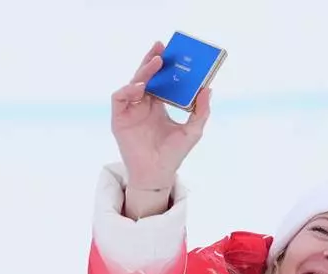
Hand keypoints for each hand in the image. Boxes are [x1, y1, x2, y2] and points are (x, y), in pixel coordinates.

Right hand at [110, 42, 211, 189]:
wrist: (158, 174)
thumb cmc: (174, 153)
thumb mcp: (193, 130)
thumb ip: (201, 110)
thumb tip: (209, 88)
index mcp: (158, 104)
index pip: (160, 79)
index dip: (165, 65)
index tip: (173, 51)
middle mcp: (143, 103)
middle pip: (146, 76)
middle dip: (152, 59)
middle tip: (161, 46)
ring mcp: (130, 110)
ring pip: (133, 83)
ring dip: (144, 71)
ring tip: (156, 63)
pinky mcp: (119, 118)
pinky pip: (120, 97)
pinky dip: (128, 90)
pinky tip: (140, 86)